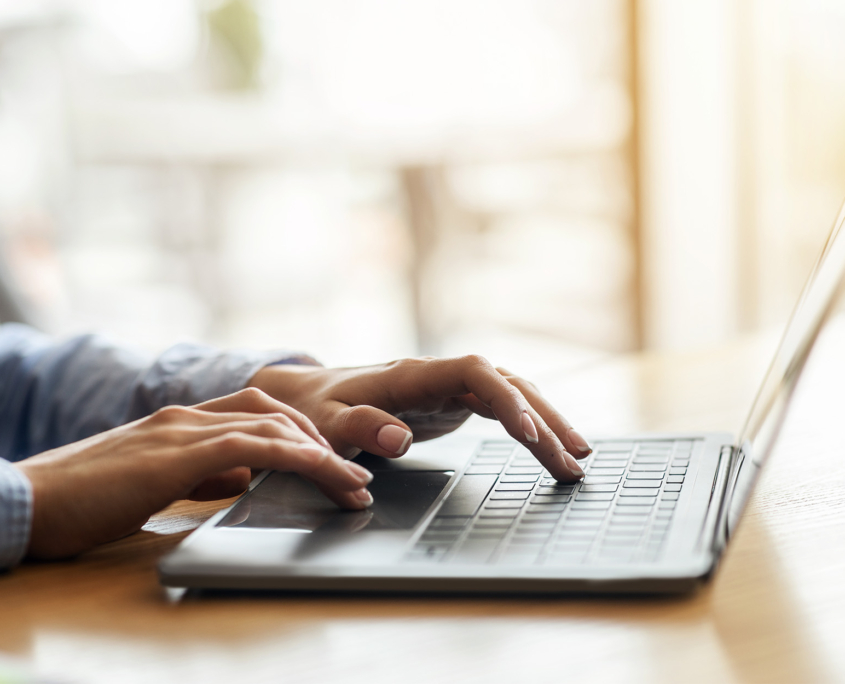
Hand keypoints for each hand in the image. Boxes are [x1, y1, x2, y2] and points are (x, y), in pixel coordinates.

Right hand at [15, 388, 373, 559]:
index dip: (300, 430)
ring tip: (353, 478)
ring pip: (270, 426)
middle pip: (273, 412)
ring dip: (320, 452)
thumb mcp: (157, 482)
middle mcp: (187, 416)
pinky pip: (248, 445)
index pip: (257, 410)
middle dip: (321, 438)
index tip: (332, 457)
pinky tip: (319, 470)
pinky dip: (292, 455)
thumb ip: (202, 473)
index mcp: (183, 421)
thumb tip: (245, 477)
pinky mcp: (173, 455)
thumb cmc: (87, 497)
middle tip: (355, 470)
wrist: (27, 500)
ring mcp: (180, 430)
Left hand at [249, 356, 589, 481]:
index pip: (474, 373)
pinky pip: (501, 409)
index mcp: (412, 375)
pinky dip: (528, 427)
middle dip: (544, 419)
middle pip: (506, 384)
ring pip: (512, 394)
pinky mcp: (452, 402)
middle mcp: (439, 375)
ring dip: (546, 423)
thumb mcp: (324, 424)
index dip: (506, 399)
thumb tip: (398, 438)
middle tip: (576, 460)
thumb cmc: (316, 410)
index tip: (528, 436)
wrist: (310, 397)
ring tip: (578, 460)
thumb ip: (357, 428)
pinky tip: (549, 447)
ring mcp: (449, 387)